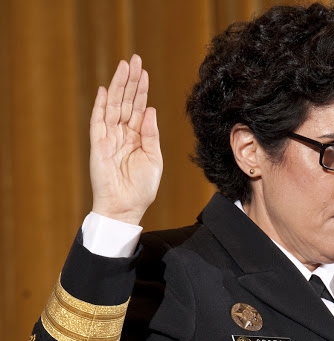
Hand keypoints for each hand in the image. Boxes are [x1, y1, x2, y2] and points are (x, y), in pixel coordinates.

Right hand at [89, 54, 162, 224]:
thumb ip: (151, 134)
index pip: (139, 107)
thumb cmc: (141, 187)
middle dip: (130, 80)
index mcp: (138, 136)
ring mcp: (110, 137)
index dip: (142, 89)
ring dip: (118, 86)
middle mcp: (123, 133)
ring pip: (113, 106)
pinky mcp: (98, 145)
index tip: (144, 71)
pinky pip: (98, 121)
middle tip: (134, 59)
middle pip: (126, 101)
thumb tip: (149, 109)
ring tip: (124, 66)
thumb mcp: (153, 158)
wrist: (126, 207)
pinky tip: (105, 90)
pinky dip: (101, 106)